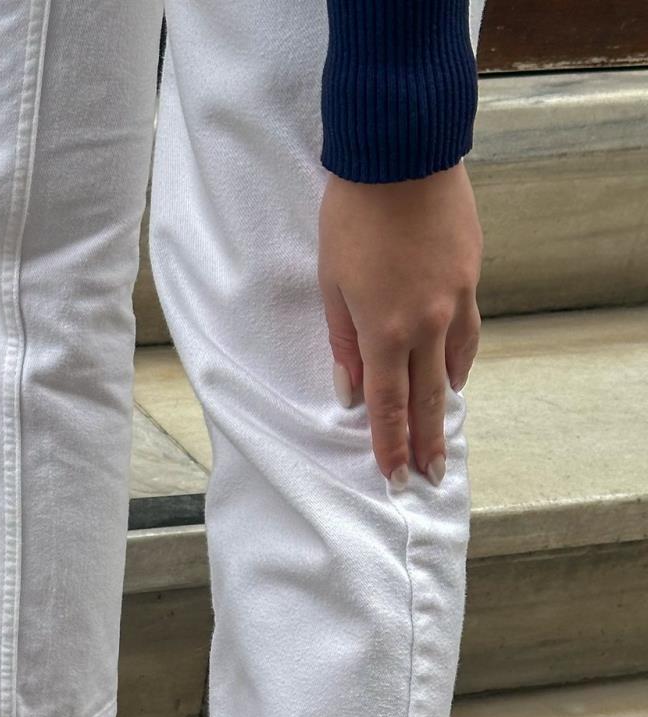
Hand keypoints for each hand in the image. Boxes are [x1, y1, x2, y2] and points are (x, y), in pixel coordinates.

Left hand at [318, 163, 482, 486]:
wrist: (402, 153)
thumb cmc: (353, 214)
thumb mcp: (331, 282)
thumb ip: (343, 342)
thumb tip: (350, 391)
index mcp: (385, 330)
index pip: (387, 405)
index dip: (389, 446)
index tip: (394, 476)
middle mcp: (427, 323)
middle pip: (426, 399)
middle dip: (426, 443)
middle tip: (432, 477)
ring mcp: (455, 299)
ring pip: (453, 366)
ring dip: (445, 404)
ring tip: (440, 432)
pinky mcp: (471, 274)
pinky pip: (468, 330)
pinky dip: (460, 358)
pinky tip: (455, 373)